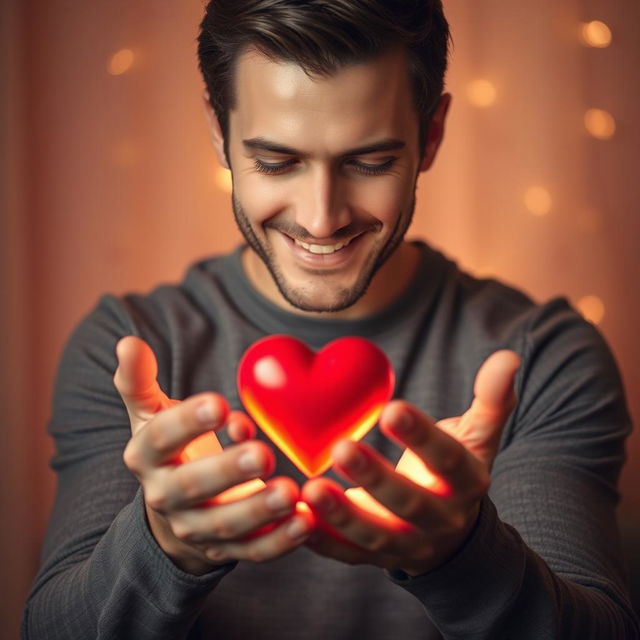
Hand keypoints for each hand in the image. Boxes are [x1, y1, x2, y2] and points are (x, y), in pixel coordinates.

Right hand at [114, 336, 314, 575]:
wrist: (174, 510)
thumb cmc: (171, 448)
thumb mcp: (150, 414)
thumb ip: (139, 380)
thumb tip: (127, 342)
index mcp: (146, 456)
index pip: (160, 439)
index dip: (187, 423)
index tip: (220, 404)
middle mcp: (165, 496)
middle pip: (191, 487)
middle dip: (226, 472)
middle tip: (261, 454)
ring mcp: (195, 528)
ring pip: (224, 524)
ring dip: (257, 510)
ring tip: (290, 492)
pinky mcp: (224, 550)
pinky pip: (252, 551)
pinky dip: (279, 541)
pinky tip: (306, 521)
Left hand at [301, 350, 519, 575]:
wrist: (453, 535)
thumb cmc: (455, 471)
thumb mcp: (479, 437)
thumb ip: (491, 399)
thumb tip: (507, 357)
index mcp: (466, 483)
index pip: (447, 460)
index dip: (422, 437)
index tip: (392, 409)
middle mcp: (440, 519)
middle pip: (409, 503)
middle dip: (375, 478)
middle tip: (341, 447)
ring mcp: (407, 544)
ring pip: (375, 535)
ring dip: (342, 515)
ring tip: (311, 488)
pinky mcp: (375, 558)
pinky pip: (347, 554)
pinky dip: (321, 540)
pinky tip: (295, 517)